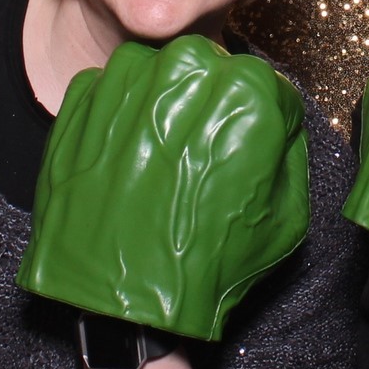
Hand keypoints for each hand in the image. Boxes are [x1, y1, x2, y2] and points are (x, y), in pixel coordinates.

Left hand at [17, 35, 309, 341]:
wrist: (125, 302)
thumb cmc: (209, 261)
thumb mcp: (285, 214)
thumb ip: (289, 150)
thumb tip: (277, 122)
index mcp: (245, 89)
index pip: (261, 80)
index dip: (256, 117)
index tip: (242, 146)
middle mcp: (183, 71)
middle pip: (203, 67)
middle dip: (204, 101)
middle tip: (197, 153)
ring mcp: (125, 82)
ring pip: (152, 70)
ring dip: (157, 103)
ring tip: (156, 160)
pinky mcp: (79, 102)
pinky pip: (107, 91)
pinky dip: (116, 118)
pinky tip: (123, 161)